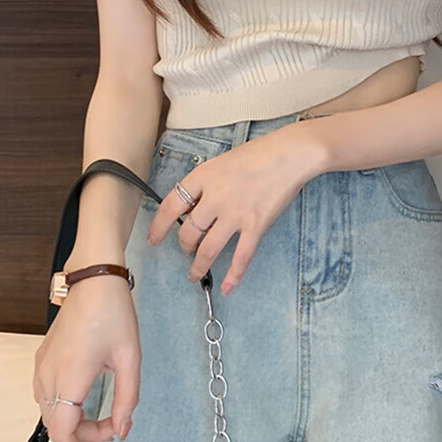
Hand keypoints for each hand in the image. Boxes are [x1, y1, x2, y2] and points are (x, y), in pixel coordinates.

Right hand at [32, 274, 140, 441]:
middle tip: (114, 428)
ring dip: (74, 422)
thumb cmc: (113, 313)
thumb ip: (127, 399)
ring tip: (104, 416)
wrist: (94, 280)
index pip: (62, 432)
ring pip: (50, 411)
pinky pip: (47, 395)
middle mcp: (48, 375)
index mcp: (70, 377)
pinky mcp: (42, 359)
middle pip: (57, 425)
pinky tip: (85, 400)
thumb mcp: (130, 358)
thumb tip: (121, 430)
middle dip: (84, 436)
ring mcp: (41, 367)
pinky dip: (65, 407)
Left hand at [146, 123, 327, 295]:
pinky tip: (227, 286)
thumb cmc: (257, 154)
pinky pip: (241, 256)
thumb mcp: (221, 163)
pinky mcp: (255, 225)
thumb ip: (205, 185)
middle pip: (188, 232)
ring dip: (199, 266)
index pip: (170, 207)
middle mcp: (214, 198)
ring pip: (208, 249)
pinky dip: (233, 275)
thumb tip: (194, 208)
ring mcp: (235, 213)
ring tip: (195, 274)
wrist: (288, 155)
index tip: (153, 239)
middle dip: (184, 246)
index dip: (158, 227)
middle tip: (186, 251)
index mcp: (202, 178)